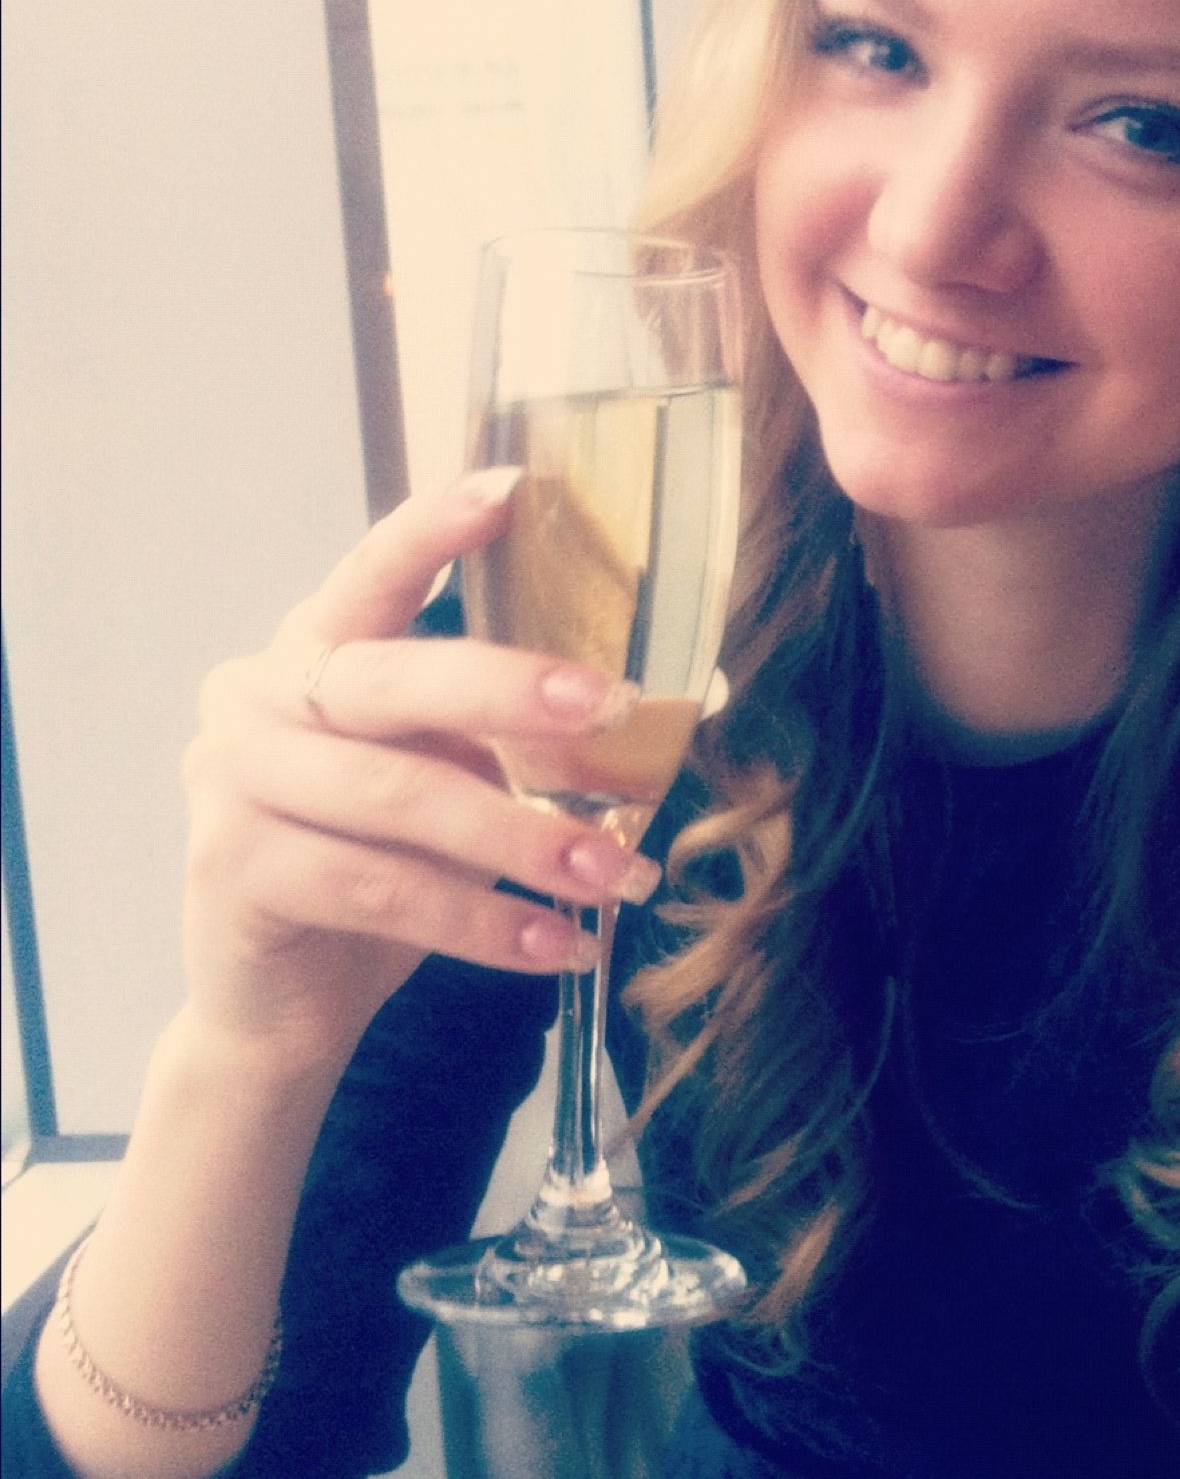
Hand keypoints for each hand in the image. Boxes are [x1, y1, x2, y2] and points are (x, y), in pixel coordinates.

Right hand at [177, 471, 663, 1075]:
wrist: (286, 1005)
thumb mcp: (441, 778)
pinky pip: (381, 888)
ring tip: (615, 874)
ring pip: (400, 797)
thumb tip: (632, 718)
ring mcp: (230, 780)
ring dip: (525, 839)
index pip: (370, 571)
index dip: (434, 529)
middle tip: (616, 709)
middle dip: (515, 692)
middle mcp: (256, 696)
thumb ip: (493, 734)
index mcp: (313, 651)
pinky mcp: (231, 869)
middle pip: (396, 679)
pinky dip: (483, 921)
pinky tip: (555, 942)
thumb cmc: (381, 868)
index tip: (512, 490)